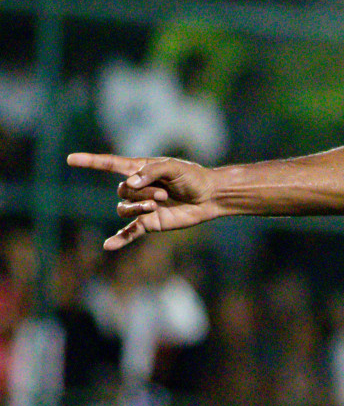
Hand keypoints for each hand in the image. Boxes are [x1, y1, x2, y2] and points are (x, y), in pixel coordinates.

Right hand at [66, 153, 220, 249]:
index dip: (90, 161)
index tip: (70, 159)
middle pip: (122, 191)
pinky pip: (129, 233)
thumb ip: (151, 171)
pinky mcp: (150, 223)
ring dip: (138, 206)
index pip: (110, 165)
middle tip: (164, 192)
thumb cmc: (193, 177)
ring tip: (159, 203)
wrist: (210, 196)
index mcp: (140, 170)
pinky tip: (108, 246)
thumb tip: (129, 184)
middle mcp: (137, 188)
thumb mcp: (174, 167)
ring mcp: (142, 206)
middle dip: (141, 192)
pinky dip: (119, 239)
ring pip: (123, 209)